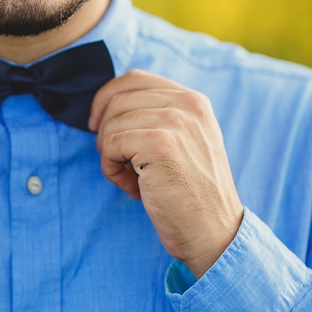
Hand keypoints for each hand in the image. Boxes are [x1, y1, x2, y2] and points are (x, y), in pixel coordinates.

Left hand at [89, 70, 242, 278]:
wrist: (214, 232)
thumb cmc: (190, 193)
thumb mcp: (183, 143)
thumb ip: (156, 118)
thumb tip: (105, 106)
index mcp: (193, 100)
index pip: (134, 79)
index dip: (106, 99)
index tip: (97, 125)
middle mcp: (187, 104)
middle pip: (117, 100)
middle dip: (106, 132)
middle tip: (121, 164)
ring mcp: (175, 121)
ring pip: (110, 124)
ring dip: (109, 155)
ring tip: (132, 179)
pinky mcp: (159, 143)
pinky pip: (110, 145)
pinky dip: (111, 170)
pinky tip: (133, 188)